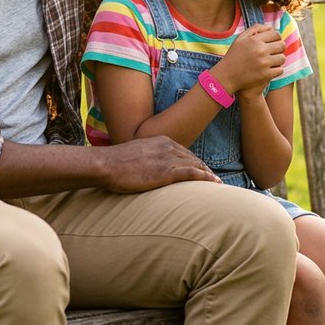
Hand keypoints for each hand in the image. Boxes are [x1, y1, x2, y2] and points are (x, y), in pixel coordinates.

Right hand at [99, 136, 220, 192]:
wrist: (106, 164)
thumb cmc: (114, 163)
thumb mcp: (134, 155)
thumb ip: (146, 158)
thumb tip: (146, 168)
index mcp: (160, 140)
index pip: (184, 152)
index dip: (195, 162)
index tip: (202, 171)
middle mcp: (167, 146)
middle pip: (193, 158)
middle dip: (204, 168)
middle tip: (215, 180)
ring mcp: (168, 158)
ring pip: (196, 165)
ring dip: (208, 174)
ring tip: (218, 184)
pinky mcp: (166, 171)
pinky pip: (192, 173)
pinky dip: (206, 178)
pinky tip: (215, 183)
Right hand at [211, 24, 284, 94]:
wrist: (227, 76)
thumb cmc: (234, 55)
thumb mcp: (240, 39)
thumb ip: (255, 29)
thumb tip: (271, 28)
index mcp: (254, 40)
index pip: (276, 34)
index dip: (277, 38)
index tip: (273, 43)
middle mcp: (260, 50)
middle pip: (282, 45)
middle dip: (280, 48)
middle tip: (275, 52)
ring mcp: (263, 63)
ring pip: (282, 58)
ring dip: (279, 59)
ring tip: (272, 61)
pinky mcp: (265, 75)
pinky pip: (280, 70)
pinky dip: (276, 70)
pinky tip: (270, 70)